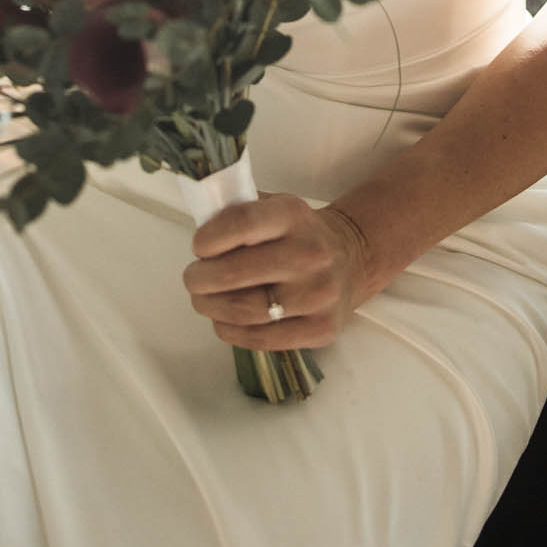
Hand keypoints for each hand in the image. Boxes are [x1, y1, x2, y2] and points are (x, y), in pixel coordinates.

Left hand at [183, 193, 372, 349]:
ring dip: (210, 307)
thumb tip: (199, 228)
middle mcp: (310, 254)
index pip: (241, 223)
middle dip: (200, 279)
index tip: (199, 248)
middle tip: (193, 278)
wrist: (352, 259)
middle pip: (234, 273)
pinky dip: (230, 331)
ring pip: (242, 310)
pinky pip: (259, 338)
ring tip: (205, 299)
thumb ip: (239, 212)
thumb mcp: (277, 207)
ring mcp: (317, 295)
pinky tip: (224, 320)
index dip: (209, 239)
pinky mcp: (320, 329)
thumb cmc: (300, 234)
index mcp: (293, 215)